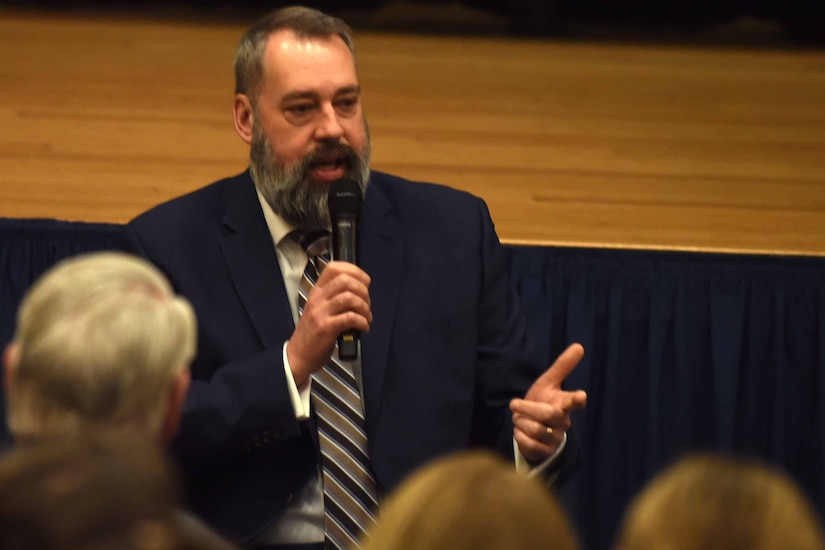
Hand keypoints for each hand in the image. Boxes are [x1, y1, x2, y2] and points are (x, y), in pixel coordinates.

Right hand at [286, 260, 371, 385]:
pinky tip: (363, 327)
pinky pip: (350, 317)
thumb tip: (360, 290)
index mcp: (317, 292)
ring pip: (349, 297)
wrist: (298, 356)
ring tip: (366, 316)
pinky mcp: (325, 328)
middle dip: (363, 290)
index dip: (355, 270)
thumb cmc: (313, 333)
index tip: (365, 282)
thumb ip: (334, 297)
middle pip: (344, 280)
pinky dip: (362, 321)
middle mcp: (317, 299)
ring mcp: (320, 313)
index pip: (334, 267)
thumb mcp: (319, 309)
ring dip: (364, 306)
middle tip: (367, 303)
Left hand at [510, 343, 587, 462]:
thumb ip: (563, 366)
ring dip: (520, 421)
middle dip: (527, 407)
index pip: (574, 402)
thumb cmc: (543, 400)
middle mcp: (563, 422)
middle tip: (515, 404)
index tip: (581, 395)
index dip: (576, 399)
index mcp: (565, 404)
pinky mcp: (544, 452)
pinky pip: (528, 444)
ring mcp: (555, 439)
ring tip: (519, 419)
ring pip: (535, 429)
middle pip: (548, 414)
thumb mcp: (549, 382)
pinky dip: (519, 436)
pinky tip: (519, 432)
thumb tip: (579, 346)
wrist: (531, 425)